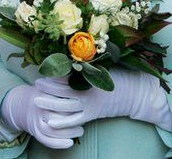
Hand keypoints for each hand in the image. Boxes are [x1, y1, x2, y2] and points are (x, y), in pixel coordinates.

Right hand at [0, 84, 83, 148]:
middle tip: (84, 119)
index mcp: (41, 94)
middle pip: (57, 116)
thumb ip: (62, 78)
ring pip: (52, 131)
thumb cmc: (43, 92)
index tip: (83, 104)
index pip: (58, 101)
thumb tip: (77, 69)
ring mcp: (36, 121)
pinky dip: (58, 144)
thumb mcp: (50, 82)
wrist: (24, 104)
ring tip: (81, 131)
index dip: (71, 104)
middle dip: (71, 119)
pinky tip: (70, 143)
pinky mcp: (35, 132)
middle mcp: (38, 108)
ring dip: (68, 133)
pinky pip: (46, 141)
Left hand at [34, 70, 171, 130]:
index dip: (54, 71)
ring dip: (50, 102)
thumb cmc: (120, 74)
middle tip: (36, 83)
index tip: (42, 67)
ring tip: (36, 99)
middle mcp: (89, 90)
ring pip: (66, 105)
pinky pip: (75, 120)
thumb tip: (73, 49)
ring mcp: (90, 104)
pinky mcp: (92, 114)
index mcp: (92, 75)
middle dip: (48, 86)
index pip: (68, 73)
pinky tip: (49, 121)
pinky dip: (62, 122)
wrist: (136, 94)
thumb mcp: (106, 62)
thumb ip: (90, 58)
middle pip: (64, 89)